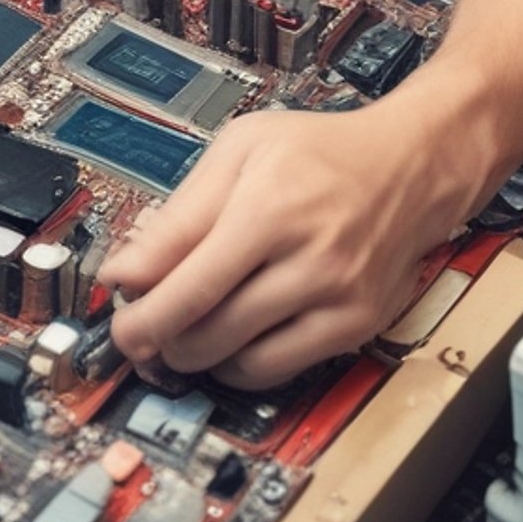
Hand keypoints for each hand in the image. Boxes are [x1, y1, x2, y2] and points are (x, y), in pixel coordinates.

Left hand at [98, 89, 497, 388]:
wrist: (407, 165)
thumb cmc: (316, 152)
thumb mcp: (238, 152)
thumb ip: (181, 214)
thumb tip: (128, 271)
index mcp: (270, 210)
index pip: (189, 284)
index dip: (141, 309)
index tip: (115, 310)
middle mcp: (309, 262)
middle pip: (209, 328)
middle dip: (158, 334)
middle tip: (137, 324)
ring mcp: (338, 301)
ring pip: (239, 357)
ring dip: (193, 352)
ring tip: (176, 329)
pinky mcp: (356, 327)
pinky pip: (279, 369)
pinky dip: (238, 364)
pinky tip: (223, 338)